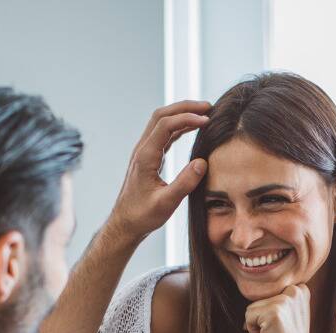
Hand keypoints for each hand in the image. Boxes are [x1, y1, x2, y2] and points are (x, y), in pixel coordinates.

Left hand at [105, 100, 210, 243]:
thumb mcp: (166, 203)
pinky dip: (180, 127)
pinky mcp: (149, 158)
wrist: (125, 224)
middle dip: (185, 107)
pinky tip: (194, 128)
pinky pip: (164, 135)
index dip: (187, 118)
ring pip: (162, 122)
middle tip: (209, 106)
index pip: (166, 125)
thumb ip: (184, 183)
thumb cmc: (143, 216)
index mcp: (145, 157)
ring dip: (182, 114)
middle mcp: (142, 150)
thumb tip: (202, 162)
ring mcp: (145, 152)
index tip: (207, 120)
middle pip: (162, 115)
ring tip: (205, 113)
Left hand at [243, 285, 317, 332]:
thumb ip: (276, 300)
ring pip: (251, 309)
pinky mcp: (273, 312)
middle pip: (258, 300)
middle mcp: (295, 290)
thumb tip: (247, 288)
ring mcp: (285, 300)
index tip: (284, 328)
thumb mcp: (287, 316)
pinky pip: (248, 318)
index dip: (268, 314)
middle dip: (261, 320)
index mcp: (300, 289)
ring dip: (257, 327)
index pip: (266, 294)